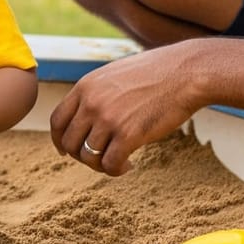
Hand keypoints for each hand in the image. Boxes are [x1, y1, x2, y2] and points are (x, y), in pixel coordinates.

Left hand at [49, 48, 199, 175]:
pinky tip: (129, 164)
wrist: (185, 73)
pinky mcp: (128, 134)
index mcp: (85, 86)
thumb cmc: (156, 72)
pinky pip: (110, 164)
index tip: (67, 151)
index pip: (57, 121)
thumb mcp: (115, 74)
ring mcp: (108, 119)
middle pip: (69, 143)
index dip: (59, 141)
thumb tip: (88, 116)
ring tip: (119, 162)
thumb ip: (97, 93)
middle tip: (100, 158)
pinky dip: (116, 170)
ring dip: (101, 165)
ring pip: (88, 157)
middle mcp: (91, 103)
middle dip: (82, 156)